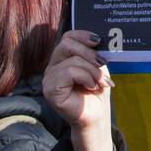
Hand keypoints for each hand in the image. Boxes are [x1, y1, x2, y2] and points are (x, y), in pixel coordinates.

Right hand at [42, 30, 113, 150]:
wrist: (96, 115)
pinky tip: (91, 87)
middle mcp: (52, 68)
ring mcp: (49, 79)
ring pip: (72, 61)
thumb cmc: (96, 91)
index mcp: (62, 60)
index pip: (67, 38)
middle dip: (89, 53)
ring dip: (92, 71)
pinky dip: (85, 78)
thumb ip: (93, 52)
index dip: (82, 35)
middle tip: (102, 64)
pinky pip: (69, 73)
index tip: (98, 40)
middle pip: (67, 45)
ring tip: (100, 83)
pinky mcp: (50, 90)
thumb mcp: (97, 66)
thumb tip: (97, 38)